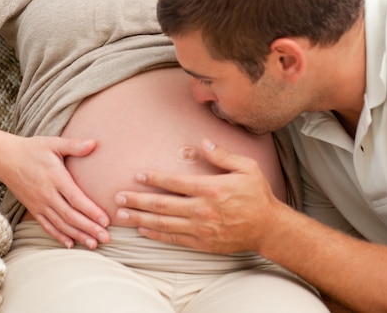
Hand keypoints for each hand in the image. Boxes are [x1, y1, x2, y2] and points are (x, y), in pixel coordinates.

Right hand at [0, 134, 110, 248]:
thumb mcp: (53, 143)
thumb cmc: (33, 149)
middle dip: (90, 228)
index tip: (106, 221)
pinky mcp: (33, 209)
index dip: (92, 212)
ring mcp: (39, 204)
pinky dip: (59, 236)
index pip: (76, 199)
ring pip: (61, 224)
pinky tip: (70, 244)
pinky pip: (47, 226)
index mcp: (56, 178)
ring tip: (94, 244)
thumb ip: (74, 145)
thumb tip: (94, 143)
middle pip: (71, 216)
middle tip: (106, 238)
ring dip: (78, 235)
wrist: (6, 159)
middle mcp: (47, 195)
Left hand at [114, 139, 280, 253]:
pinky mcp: (202, 243)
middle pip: (162, 205)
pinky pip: (174, 239)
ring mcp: (201, 229)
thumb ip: (222, 155)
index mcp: (210, 188)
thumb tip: (202, 142)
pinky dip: (156, 235)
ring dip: (140, 218)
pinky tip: (143, 229)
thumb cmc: (257, 194)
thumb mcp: (246, 167)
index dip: (154, 178)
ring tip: (122, 214)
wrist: (268, 227)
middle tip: (118, 196)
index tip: (138, 175)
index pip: (175, 182)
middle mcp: (202, 210)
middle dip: (138, 200)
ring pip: (164, 223)